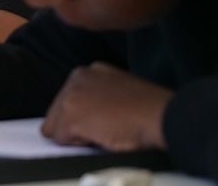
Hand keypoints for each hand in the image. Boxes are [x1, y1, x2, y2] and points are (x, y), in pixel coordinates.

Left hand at [41, 61, 171, 150]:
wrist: (162, 116)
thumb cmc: (150, 109)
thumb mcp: (118, 90)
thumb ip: (97, 96)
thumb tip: (86, 115)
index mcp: (88, 72)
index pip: (66, 99)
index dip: (80, 117)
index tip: (94, 123)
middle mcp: (77, 79)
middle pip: (56, 112)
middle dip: (73, 126)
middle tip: (102, 131)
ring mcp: (72, 96)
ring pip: (55, 127)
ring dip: (76, 136)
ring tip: (104, 133)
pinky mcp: (72, 116)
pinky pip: (61, 140)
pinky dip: (79, 146)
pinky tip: (103, 137)